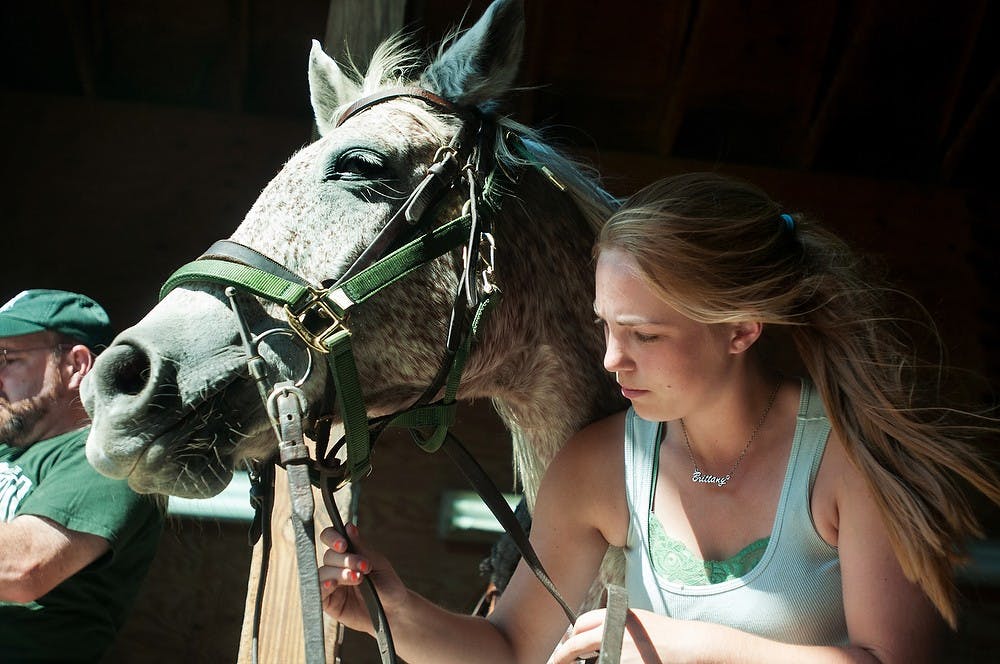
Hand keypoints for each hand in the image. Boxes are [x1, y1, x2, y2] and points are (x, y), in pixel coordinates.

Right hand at [318, 523, 406, 634]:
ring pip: (323, 572)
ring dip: (339, 573)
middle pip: (329, 555)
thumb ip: (362, 548)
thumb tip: (349, 526)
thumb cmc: (388, 586)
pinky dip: (322, 586)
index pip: (330, 537)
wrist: (393, 613)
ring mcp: (330, 583)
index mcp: (348, 552)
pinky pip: (317, 592)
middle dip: (346, 560)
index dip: (333, 537)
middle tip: (364, 567)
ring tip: (358, 578)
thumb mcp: (378, 564)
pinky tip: (332, 584)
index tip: (344, 545)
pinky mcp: (327, 602)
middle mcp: (336, 566)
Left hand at [547, 608, 686, 663]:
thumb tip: (588, 635)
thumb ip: (612, 623)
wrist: (686, 645)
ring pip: (588, 660)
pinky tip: (607, 663)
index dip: (569, 636)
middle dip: (563, 655)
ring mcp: (616, 651)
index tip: (565, 646)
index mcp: (612, 616)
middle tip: (557, 662)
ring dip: (585, 662)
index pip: (580, 624)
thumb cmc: (662, 633)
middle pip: (575, 644)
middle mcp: (611, 632)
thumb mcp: (633, 619)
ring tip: (583, 663)